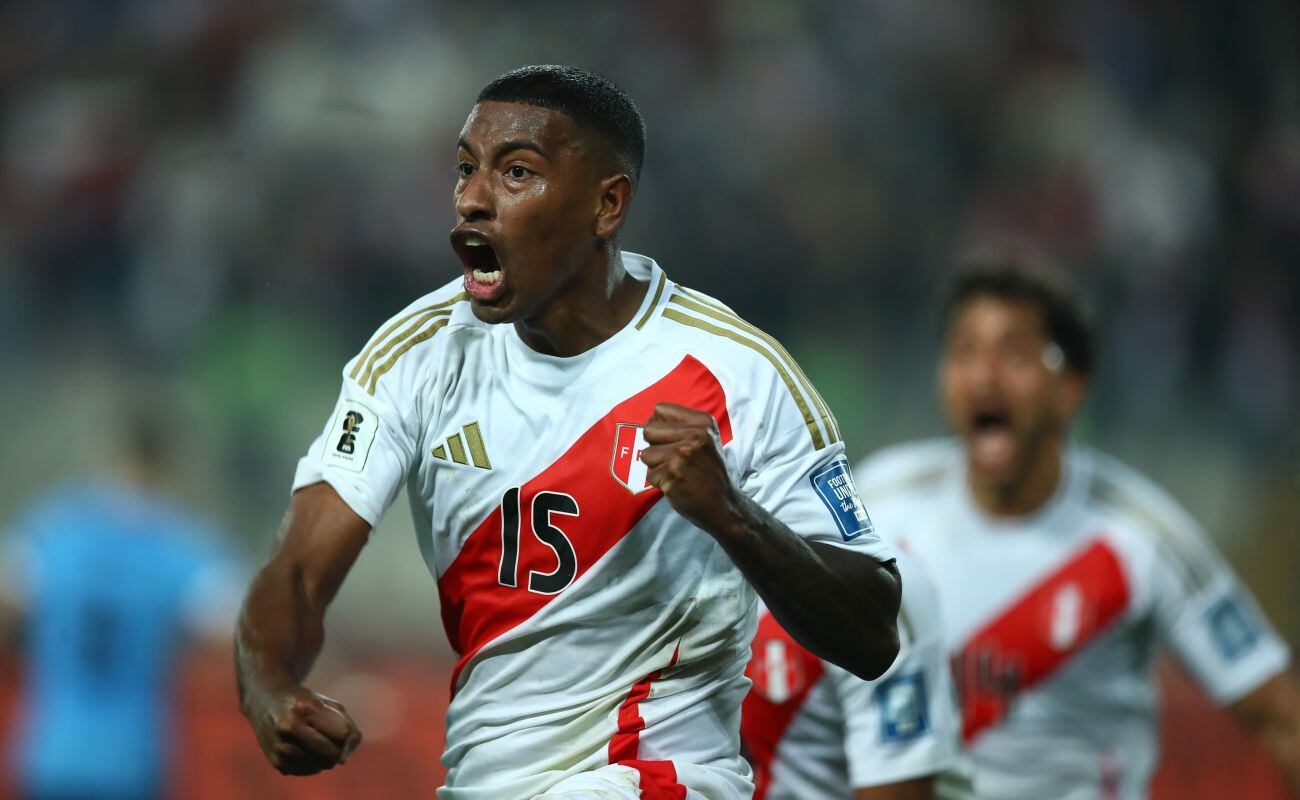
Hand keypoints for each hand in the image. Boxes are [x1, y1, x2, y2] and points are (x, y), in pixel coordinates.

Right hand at [245, 684, 361, 774]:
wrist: (265, 701)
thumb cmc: (305, 702)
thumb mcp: (328, 704)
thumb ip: (348, 727)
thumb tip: (345, 759)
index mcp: (306, 709)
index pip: (342, 734)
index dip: (348, 734)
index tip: (342, 728)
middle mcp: (289, 727)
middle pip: (332, 753)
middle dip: (338, 748)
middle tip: (331, 738)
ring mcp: (280, 746)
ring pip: (321, 765)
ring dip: (326, 758)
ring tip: (318, 742)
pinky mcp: (275, 761)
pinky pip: (307, 771)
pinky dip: (313, 763)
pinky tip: (306, 749)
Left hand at [641, 402, 737, 533]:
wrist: (723, 504)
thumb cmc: (709, 470)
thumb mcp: (707, 439)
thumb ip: (683, 425)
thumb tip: (650, 421)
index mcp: (703, 422)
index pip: (659, 410)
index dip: (660, 426)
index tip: (671, 440)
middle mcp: (694, 436)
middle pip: (649, 430)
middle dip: (655, 445)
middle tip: (672, 458)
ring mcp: (682, 456)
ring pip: (646, 454)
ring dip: (656, 466)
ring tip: (676, 472)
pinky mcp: (672, 476)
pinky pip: (650, 475)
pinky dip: (660, 482)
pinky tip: (677, 484)